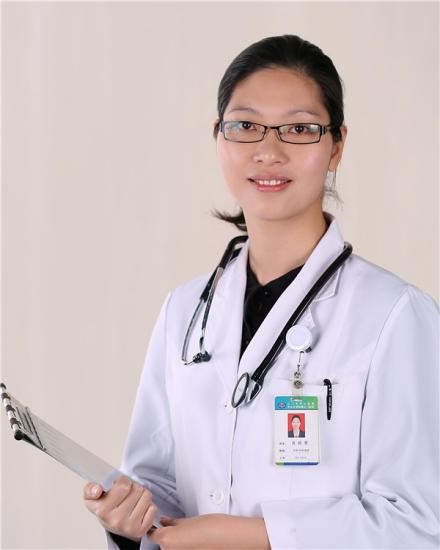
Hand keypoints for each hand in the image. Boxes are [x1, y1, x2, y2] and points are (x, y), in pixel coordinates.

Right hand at [83, 475, 156, 541]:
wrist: (112, 524)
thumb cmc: (105, 507)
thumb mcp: (92, 496)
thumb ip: (90, 489)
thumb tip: (97, 489)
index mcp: (102, 511)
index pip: (123, 485)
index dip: (123, 480)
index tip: (118, 484)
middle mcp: (115, 521)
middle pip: (137, 489)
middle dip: (133, 487)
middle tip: (126, 493)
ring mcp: (129, 527)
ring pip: (146, 497)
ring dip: (141, 495)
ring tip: (132, 500)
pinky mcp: (141, 530)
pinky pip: (152, 508)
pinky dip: (148, 506)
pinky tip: (138, 509)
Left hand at [148, 514, 269, 548]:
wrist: (233, 539)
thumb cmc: (215, 527)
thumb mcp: (191, 520)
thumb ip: (174, 522)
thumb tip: (165, 522)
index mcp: (168, 540)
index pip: (153, 534)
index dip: (156, 527)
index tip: (160, 524)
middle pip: (163, 544)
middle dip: (168, 537)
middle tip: (182, 529)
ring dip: (177, 544)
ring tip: (193, 537)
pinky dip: (185, 549)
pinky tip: (196, 544)